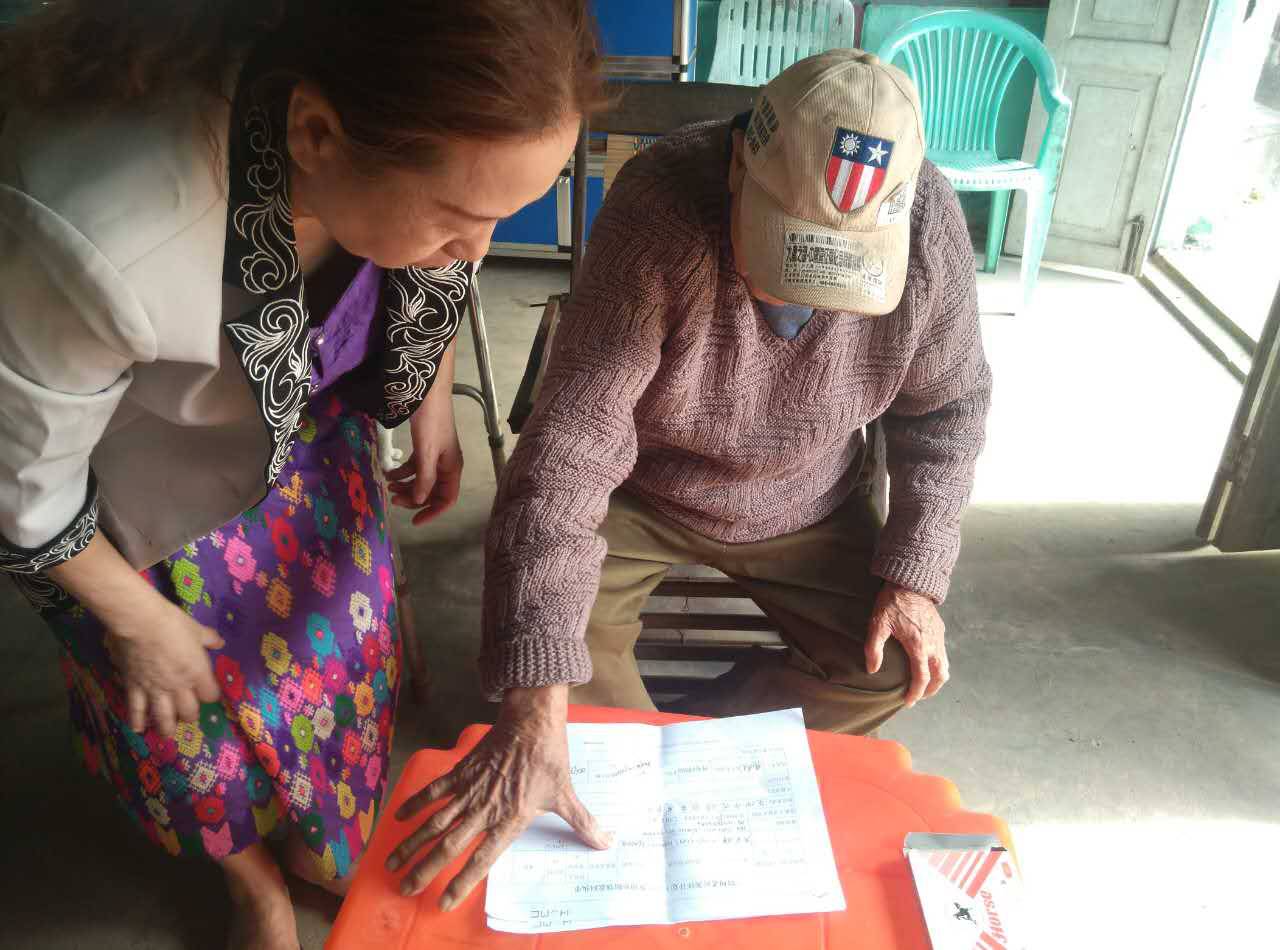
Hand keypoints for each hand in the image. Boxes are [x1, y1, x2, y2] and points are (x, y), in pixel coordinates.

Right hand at [105, 601, 224, 735]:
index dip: (211, 696)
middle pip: (188, 711)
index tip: (209, 694)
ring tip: (167, 733)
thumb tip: (220, 642)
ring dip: (167, 727)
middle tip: (188, 716)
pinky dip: (136, 720)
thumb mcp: (196, 629)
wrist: (140, 623)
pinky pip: (136, 709)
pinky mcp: (134, 687)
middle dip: (190, 715)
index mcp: (197, 672)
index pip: (210, 694)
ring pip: (163, 717)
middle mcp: (178, 686)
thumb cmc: (172, 623)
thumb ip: (209, 638)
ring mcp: (155, 689)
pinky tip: (138, 729)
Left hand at [387, 396, 462, 525]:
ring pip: (422, 479)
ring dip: (406, 485)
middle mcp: (446, 464)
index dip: (433, 512)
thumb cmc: (431, 422)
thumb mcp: (426, 453)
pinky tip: (389, 471)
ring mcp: (436, 455)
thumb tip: (418, 501)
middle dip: (413, 498)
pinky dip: (403, 471)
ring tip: (388, 485)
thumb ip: (424, 479)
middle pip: (432, 491)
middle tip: (393, 498)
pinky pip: (415, 466)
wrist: (428, 391)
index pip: (447, 499)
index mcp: (452, 468)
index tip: (415, 521)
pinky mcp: (425, 446)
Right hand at [387, 685, 610, 909]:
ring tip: (392, 863)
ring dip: (411, 843)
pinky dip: (415, 803)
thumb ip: (582, 823)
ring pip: (434, 822)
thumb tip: (607, 844)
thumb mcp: (566, 794)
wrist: (532, 720)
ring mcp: (470, 790)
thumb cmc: (549, 759)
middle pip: (447, 845)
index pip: (481, 859)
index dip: (462, 882)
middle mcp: (484, 809)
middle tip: (404, 888)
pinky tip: (399, 819)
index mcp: (509, 820)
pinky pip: (434, 790)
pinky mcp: (461, 771)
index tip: (442, 902)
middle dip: (424, 869)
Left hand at [865, 582, 947, 706]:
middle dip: (931, 690)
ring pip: (945, 665)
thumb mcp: (877, 624)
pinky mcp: (940, 629)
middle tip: (918, 696)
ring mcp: (939, 636)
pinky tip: (926, 663)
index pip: (922, 678)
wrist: (911, 581)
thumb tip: (872, 669)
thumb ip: (874, 648)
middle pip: (940, 676)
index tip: (908, 702)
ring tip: (924, 684)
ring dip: (937, 679)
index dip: (916, 693)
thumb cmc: (892, 602)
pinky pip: (944, 653)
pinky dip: (938, 665)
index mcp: (918, 646)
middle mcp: (933, 644)